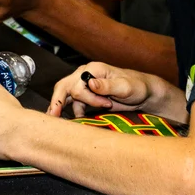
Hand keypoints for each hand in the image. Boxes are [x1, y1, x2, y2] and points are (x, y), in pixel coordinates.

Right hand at [49, 62, 186, 121]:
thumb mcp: (125, 87)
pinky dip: (70, 112)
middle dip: (56, 102)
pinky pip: (72, 103)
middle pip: (63, 87)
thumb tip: (90, 82)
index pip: (77, 85)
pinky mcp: (86, 96)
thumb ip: (107, 86)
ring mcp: (84, 85)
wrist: (143, 94)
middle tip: (51, 116)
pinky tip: (71, 122)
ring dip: (64, 109)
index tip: (106, 105)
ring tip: (63, 124)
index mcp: (93, 69)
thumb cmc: (137, 87)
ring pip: (65, 96)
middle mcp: (85, 75)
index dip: (88, 99)